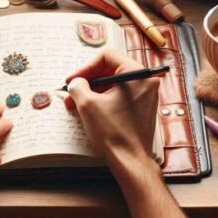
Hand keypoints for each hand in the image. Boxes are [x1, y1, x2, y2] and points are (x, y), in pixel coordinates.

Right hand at [64, 49, 159, 167]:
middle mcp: (146, 81)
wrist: (130, 162)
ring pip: (114, 83)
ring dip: (93, 91)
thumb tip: (76, 82)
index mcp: (137, 74)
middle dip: (88, 80)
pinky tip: (88, 109)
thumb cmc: (113, 132)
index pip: (107, 56)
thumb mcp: (88, 104)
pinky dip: (104, 99)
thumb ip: (78, 85)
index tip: (72, 81)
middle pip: (110, 69)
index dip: (85, 67)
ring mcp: (146, 95)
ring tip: (76, 103)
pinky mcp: (142, 108)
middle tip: (71, 91)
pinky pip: (120, 95)